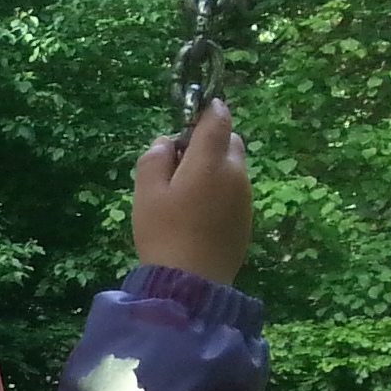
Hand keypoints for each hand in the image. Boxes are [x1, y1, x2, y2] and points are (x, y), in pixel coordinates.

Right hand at [132, 99, 251, 288]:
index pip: (218, 119)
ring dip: (214, 166)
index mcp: (209, 161)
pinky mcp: (246, 216)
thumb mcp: (145, 194)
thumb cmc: (163, 233)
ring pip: (233, 166)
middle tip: (180, 161)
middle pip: (230, 140)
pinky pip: (234, 189)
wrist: (191, 282)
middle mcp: (234, 172)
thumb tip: (166, 143)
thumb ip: (153, 160)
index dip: (207, 109)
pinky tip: (197, 212)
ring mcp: (244, 195)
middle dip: (210, 140)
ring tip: (185, 191)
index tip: (192, 111)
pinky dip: (219, 188)